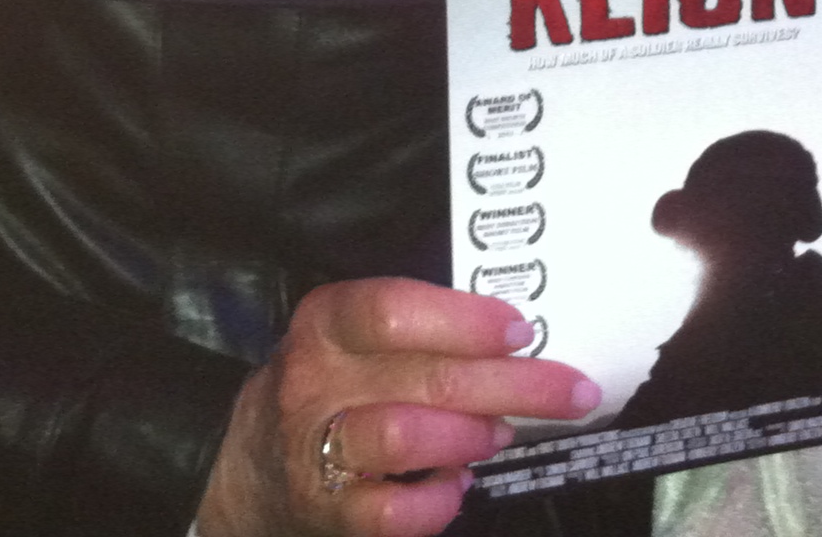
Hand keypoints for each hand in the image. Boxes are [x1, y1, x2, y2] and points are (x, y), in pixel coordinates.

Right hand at [195, 279, 598, 536]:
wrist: (252, 468)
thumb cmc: (331, 389)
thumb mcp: (354, 341)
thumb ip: (421, 332)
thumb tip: (517, 337)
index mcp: (329, 321)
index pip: (394, 310)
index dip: (464, 320)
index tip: (521, 329)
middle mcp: (316, 379)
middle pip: (424, 376)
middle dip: (511, 385)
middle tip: (569, 391)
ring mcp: (316, 448)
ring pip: (404, 436)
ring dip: (470, 436)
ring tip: (501, 435)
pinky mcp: (326, 510)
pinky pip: (390, 512)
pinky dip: (436, 503)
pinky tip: (456, 489)